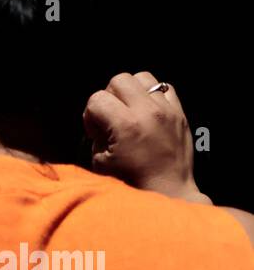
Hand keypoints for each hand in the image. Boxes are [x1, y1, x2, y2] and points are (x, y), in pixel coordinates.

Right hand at [83, 72, 208, 203]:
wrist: (168, 191)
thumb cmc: (131, 183)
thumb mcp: (100, 164)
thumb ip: (97, 136)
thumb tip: (100, 122)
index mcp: (125, 125)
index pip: (97, 99)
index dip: (90, 115)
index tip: (96, 132)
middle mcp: (147, 112)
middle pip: (119, 80)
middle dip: (109, 97)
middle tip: (111, 118)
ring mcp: (166, 110)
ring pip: (142, 77)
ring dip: (131, 91)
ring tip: (129, 111)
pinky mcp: (179, 112)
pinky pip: (164, 87)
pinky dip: (152, 96)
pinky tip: (147, 113)